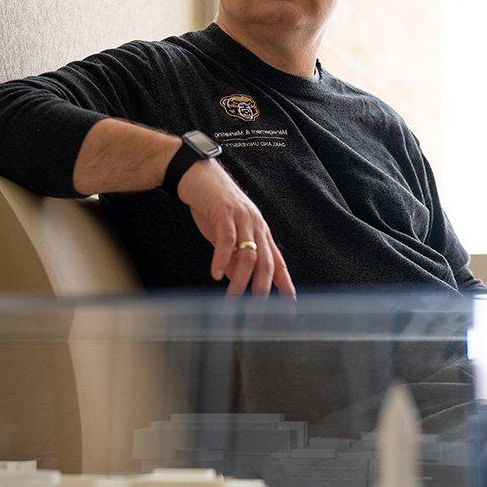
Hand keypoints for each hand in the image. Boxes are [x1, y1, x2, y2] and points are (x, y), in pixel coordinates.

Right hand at [177, 159, 295, 297]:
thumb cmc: (211, 206)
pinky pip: (227, 239)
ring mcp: (242, 218)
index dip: (284, 283)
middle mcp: (256, 225)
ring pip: (248, 255)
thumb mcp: (224, 236)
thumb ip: (232, 256)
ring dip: (240, 280)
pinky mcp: (224, 211)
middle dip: (263, 290)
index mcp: (260, 231)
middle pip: (267, 262)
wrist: (197, 174)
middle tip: (257, 312)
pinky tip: (214, 274)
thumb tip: (234, 280)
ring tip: (232, 299)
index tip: (290, 304)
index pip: (277, 261)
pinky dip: (221, 258)